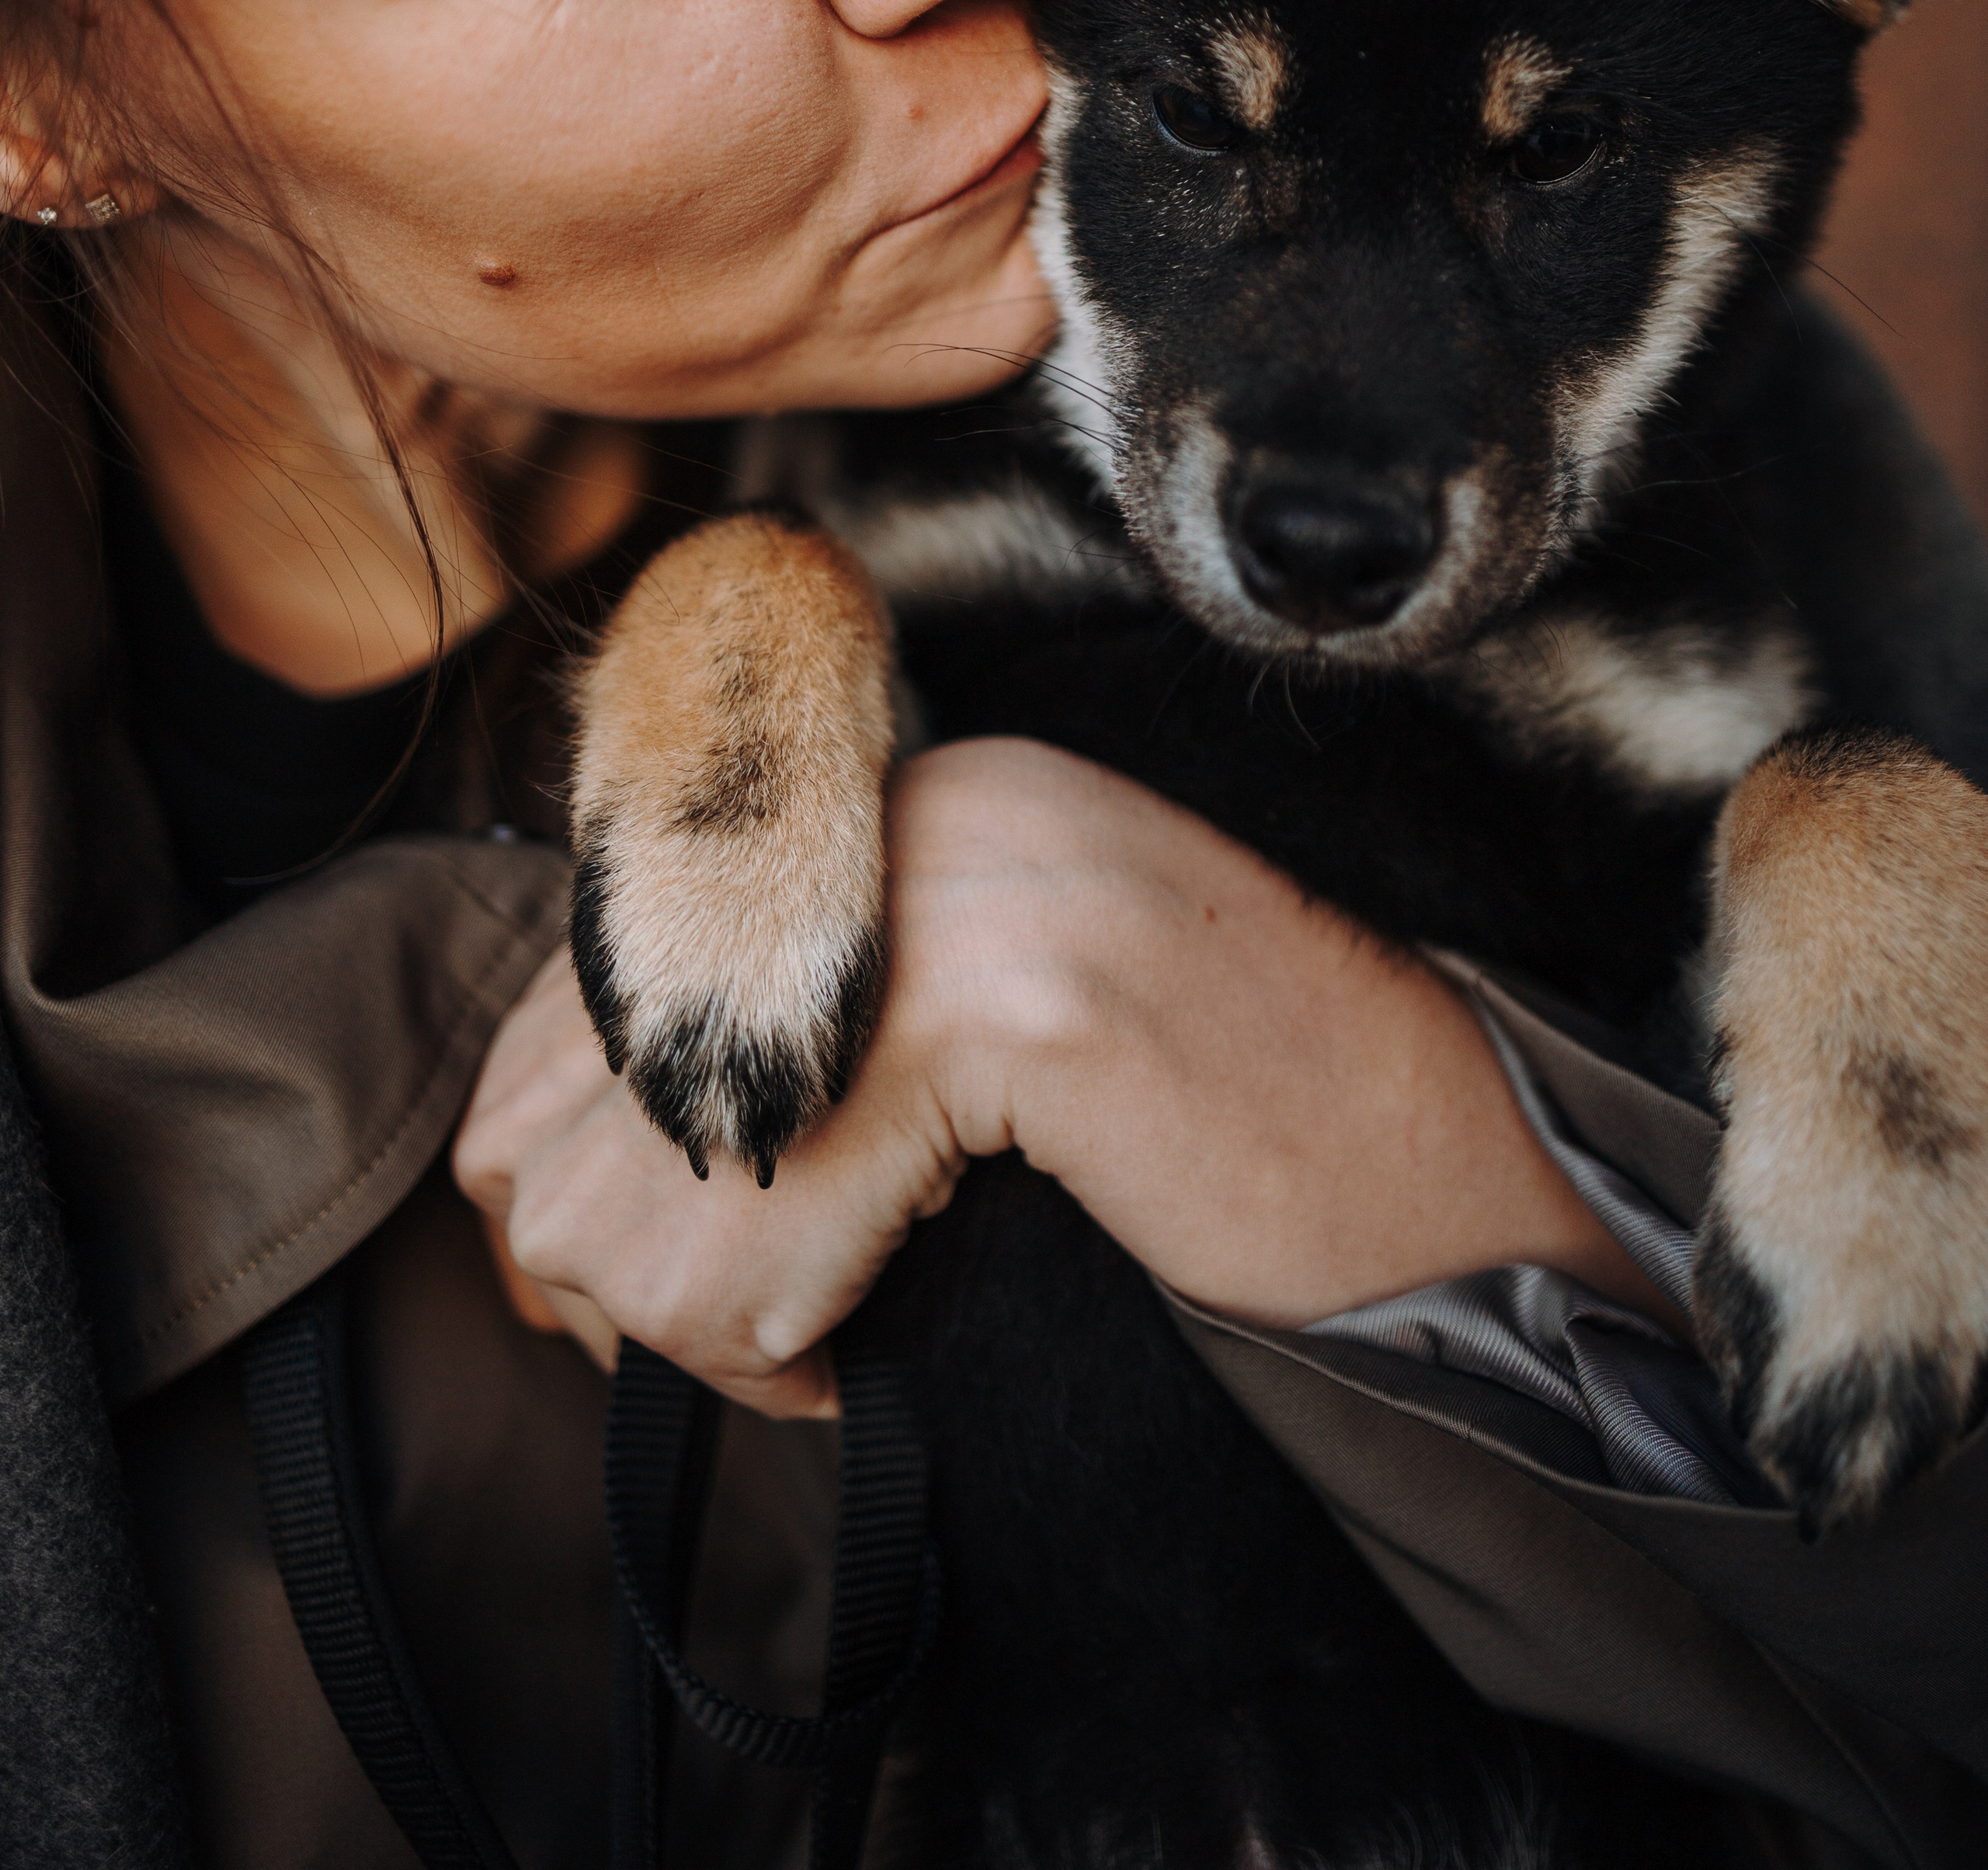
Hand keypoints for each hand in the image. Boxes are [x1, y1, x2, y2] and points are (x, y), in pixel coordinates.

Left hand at [456, 739, 1672, 1411]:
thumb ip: (749, 1047)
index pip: (558, 1002)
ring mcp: (945, 889)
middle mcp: (880, 812)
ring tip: (856, 1326)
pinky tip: (900, 1319)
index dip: (583, 1184)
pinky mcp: (1004, 995)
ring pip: (622, 1207)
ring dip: (722, 1334)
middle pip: (543, 1121)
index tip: (711, 1270)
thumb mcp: (931, 1049)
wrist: (1440, 1175)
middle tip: (794, 1323)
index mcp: (864, 808)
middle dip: (636, 1284)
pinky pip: (763, 1238)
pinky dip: (798, 1340)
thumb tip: (509, 1180)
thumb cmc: (1191, 1145)